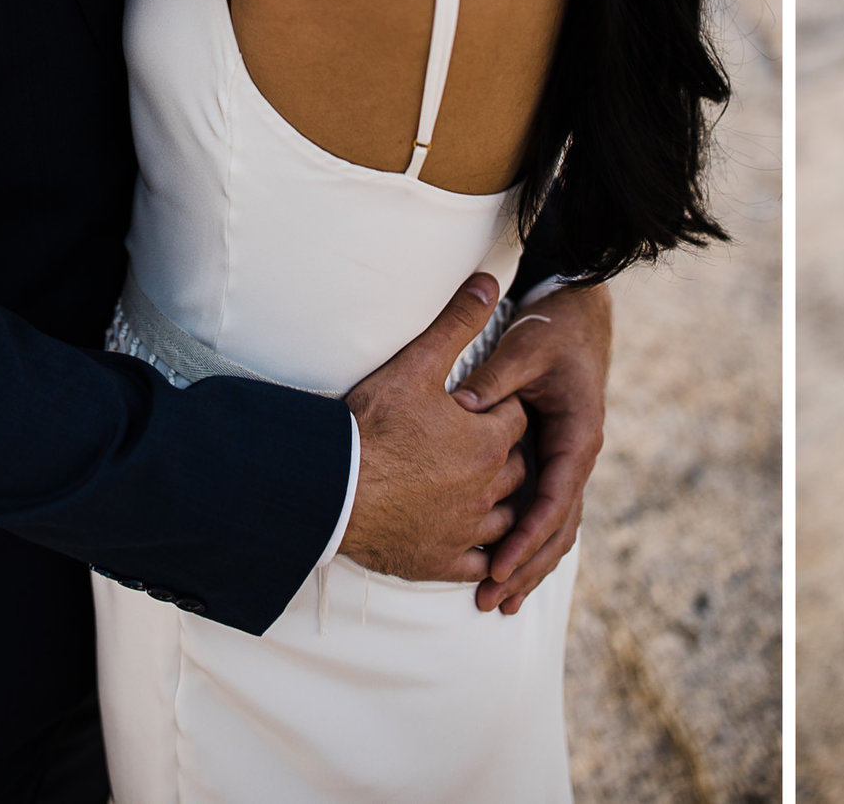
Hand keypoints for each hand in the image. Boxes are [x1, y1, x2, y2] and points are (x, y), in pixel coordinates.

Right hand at [339, 275, 529, 581]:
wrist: (326, 488)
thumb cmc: (370, 426)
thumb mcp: (417, 365)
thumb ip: (458, 321)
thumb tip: (489, 281)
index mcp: (487, 443)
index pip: (516, 419)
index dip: (502, 409)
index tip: (487, 405)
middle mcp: (485, 490)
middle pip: (517, 469)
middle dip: (505, 454)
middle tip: (485, 443)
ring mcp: (464, 530)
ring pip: (505, 517)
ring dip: (500, 502)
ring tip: (484, 488)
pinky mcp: (440, 562)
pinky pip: (477, 563)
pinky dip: (482, 554)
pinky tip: (474, 544)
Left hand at [452, 284, 611, 614]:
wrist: (578, 315)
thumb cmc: (551, 330)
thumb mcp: (524, 348)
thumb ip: (496, 377)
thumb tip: (463, 405)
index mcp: (577, 435)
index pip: (554, 500)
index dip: (526, 537)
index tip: (497, 567)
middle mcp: (578, 457)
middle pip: (559, 529)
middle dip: (526, 567)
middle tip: (491, 601)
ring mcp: (568, 462)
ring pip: (557, 529)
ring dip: (530, 566)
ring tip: (497, 602)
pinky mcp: (554, 461)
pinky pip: (546, 513)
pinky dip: (531, 545)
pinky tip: (507, 572)